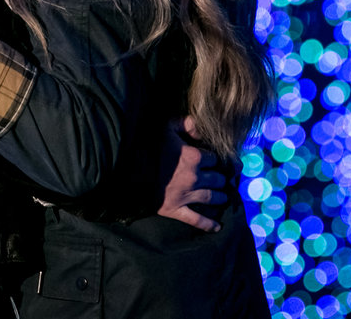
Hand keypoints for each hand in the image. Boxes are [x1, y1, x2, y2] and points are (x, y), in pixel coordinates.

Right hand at [156, 117, 228, 232]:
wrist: (128, 168)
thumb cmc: (149, 146)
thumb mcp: (167, 127)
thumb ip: (187, 123)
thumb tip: (201, 130)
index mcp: (194, 157)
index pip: (215, 159)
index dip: (214, 160)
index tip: (213, 161)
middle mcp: (194, 178)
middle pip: (218, 180)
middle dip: (220, 179)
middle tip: (222, 180)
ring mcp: (186, 195)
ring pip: (212, 198)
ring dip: (220, 197)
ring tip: (222, 197)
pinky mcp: (176, 209)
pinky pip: (196, 219)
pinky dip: (208, 224)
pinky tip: (217, 227)